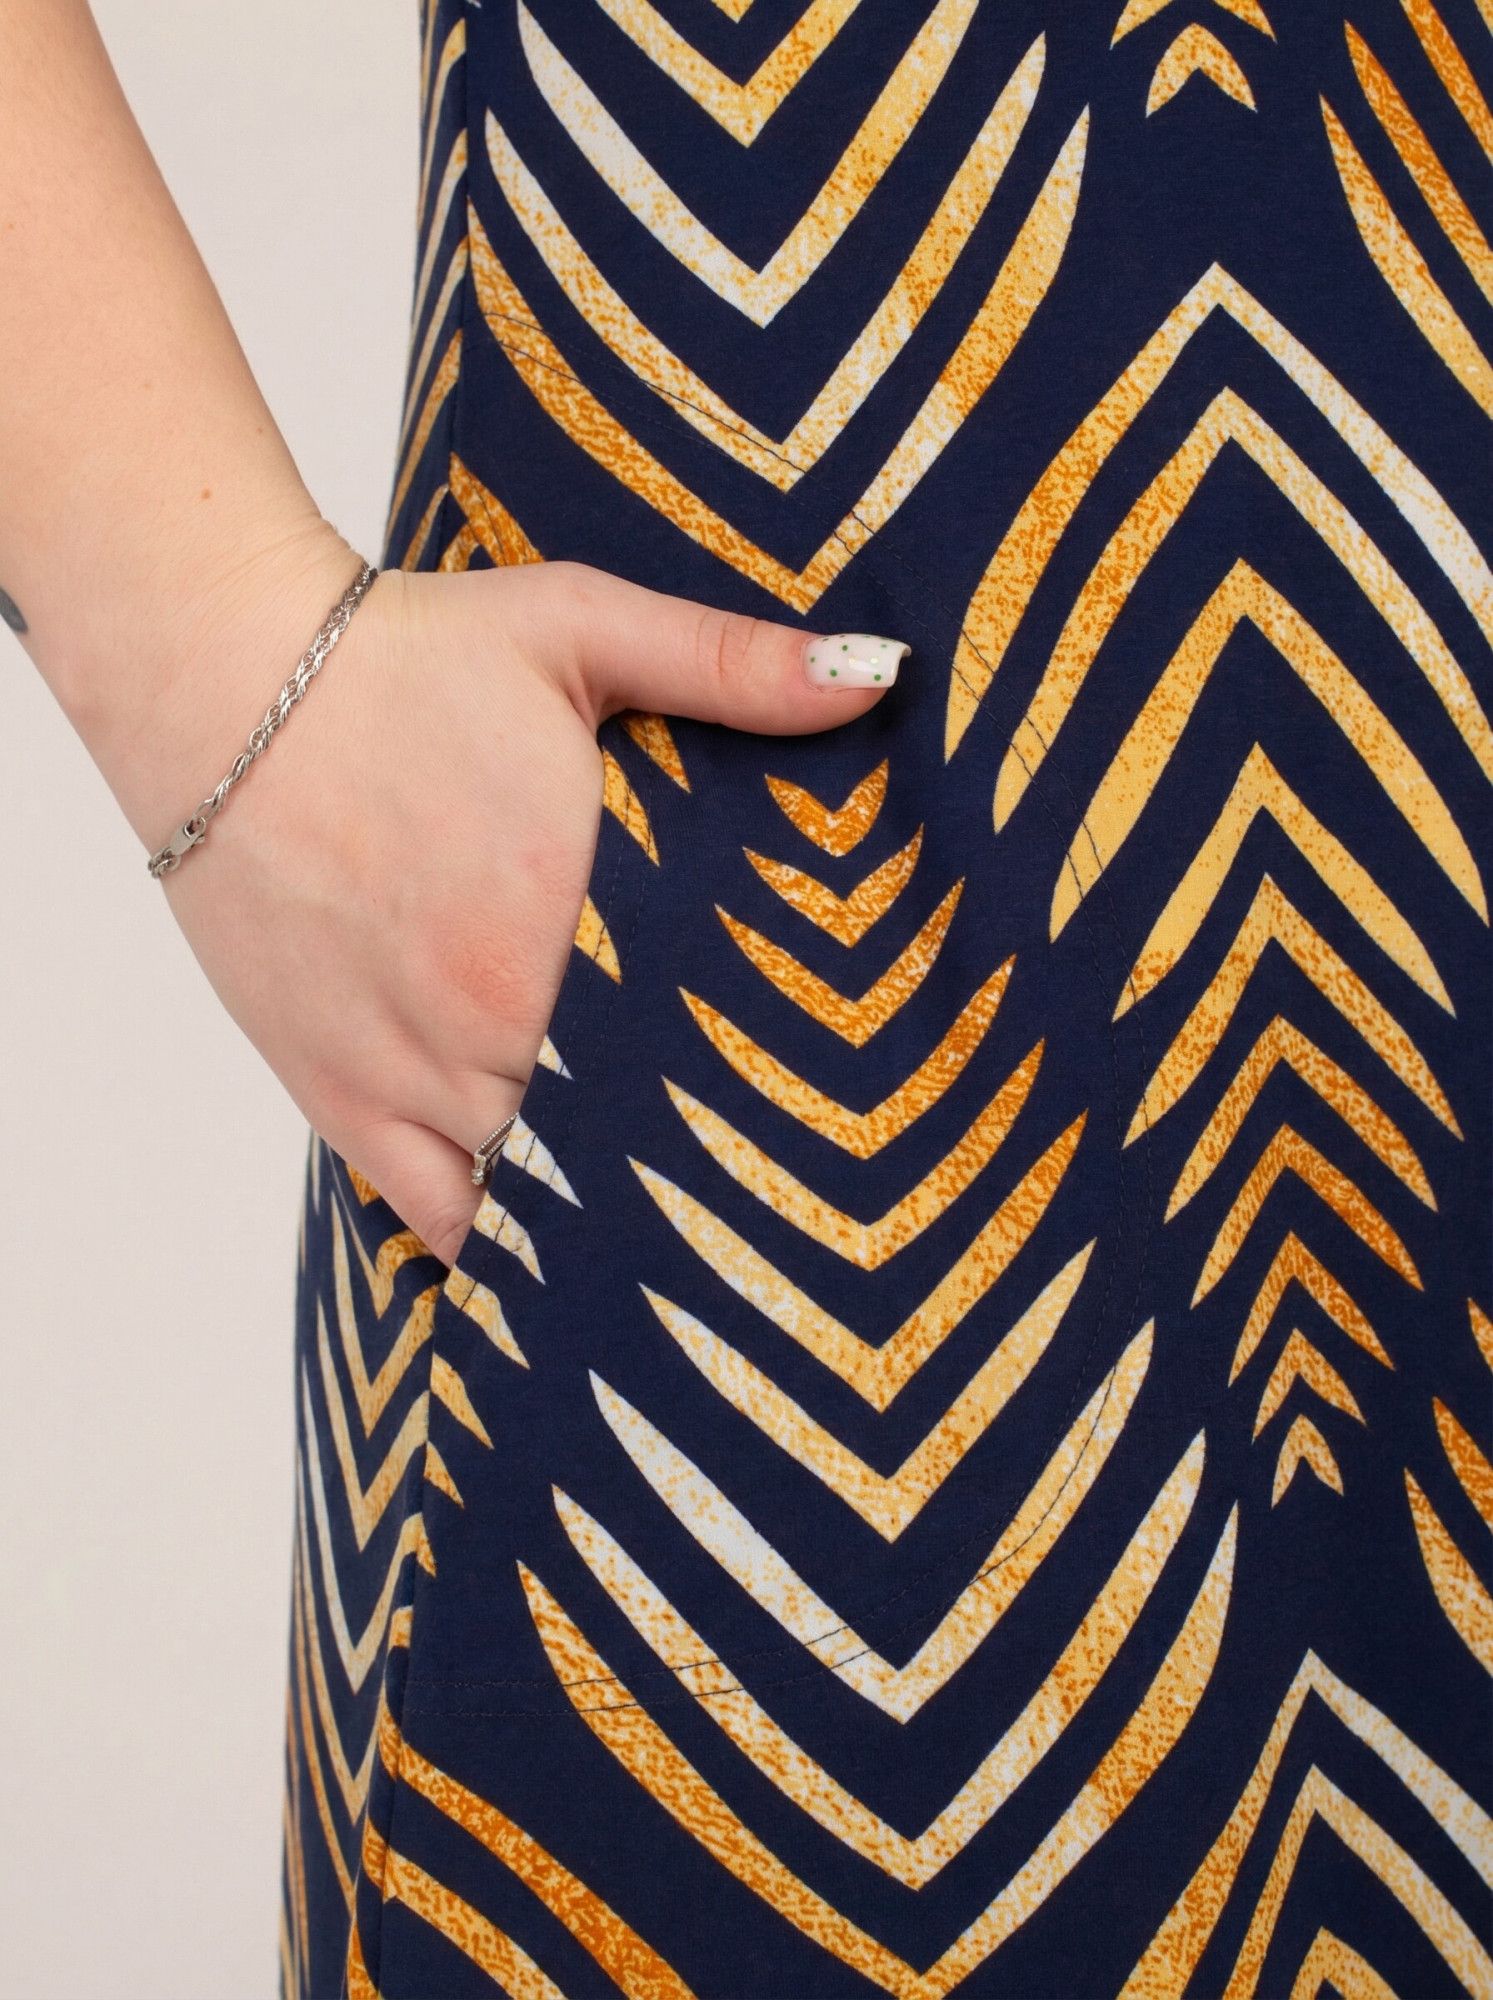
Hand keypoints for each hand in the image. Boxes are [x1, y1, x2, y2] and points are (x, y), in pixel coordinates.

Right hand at [155, 552, 903, 1265]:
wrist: (217, 677)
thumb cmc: (403, 654)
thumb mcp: (581, 628)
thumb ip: (732, 666)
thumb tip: (878, 677)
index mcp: (566, 927)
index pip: (703, 1061)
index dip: (766, 1096)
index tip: (816, 1116)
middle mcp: (486, 1023)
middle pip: (626, 1140)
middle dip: (691, 1153)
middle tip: (766, 1175)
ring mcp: (406, 1071)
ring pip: (539, 1192)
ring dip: (605, 1203)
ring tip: (682, 1223)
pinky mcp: (334, 1090)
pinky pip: (431, 1211)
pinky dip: (494, 1239)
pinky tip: (548, 1252)